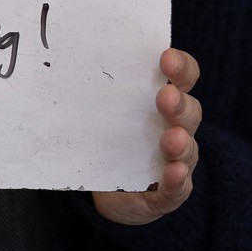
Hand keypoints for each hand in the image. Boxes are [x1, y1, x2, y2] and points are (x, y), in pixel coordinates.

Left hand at [92, 48, 200, 225]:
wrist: (115, 194)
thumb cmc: (112, 141)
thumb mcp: (106, 113)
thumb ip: (96, 89)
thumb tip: (62, 59)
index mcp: (165, 103)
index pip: (184, 79)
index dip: (181, 67)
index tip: (165, 57)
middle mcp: (178, 128)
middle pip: (189, 112)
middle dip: (178, 103)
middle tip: (165, 95)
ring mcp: (178, 161)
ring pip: (187, 149)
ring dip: (181, 142)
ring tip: (173, 137)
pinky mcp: (170, 192)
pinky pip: (178, 186)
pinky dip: (177, 178)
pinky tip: (174, 171)